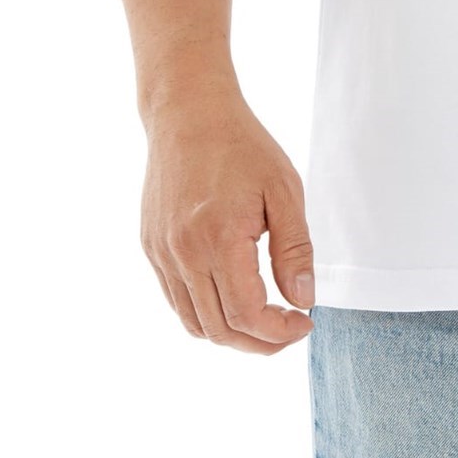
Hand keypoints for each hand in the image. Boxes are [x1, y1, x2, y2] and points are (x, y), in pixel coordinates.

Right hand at [140, 86, 314, 352]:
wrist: (188, 115)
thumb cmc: (242, 147)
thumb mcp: (285, 191)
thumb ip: (294, 249)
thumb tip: (302, 299)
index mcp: (218, 239)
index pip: (246, 314)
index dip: (278, 332)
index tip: (305, 322)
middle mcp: (183, 253)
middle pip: (219, 329)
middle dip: (260, 342)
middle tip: (290, 330)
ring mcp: (161, 253)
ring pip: (193, 322)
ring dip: (232, 334)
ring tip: (265, 322)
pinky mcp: (152, 247)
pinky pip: (176, 300)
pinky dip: (206, 313)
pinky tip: (234, 299)